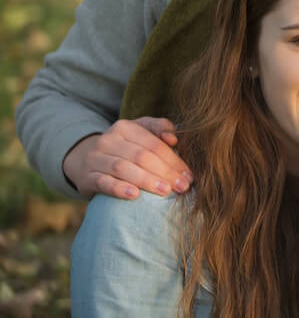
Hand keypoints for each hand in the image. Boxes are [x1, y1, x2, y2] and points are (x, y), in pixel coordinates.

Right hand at [62, 118, 192, 199]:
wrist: (85, 161)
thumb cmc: (124, 148)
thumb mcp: (140, 132)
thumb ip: (160, 128)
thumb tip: (174, 137)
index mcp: (125, 127)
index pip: (154, 144)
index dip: (173, 160)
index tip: (188, 175)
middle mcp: (108, 140)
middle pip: (141, 157)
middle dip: (165, 172)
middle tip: (182, 186)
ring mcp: (95, 158)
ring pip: (123, 169)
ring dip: (147, 181)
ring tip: (165, 191)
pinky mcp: (86, 177)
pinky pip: (103, 182)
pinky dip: (119, 189)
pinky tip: (134, 195)